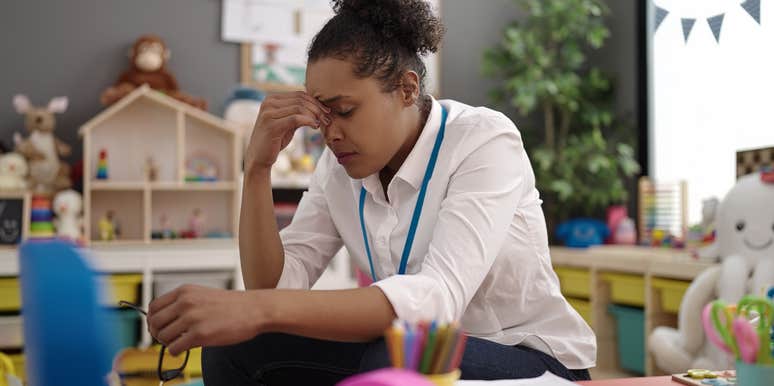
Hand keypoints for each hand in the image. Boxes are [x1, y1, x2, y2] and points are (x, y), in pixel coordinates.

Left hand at [147, 285, 266, 354]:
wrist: (254, 310)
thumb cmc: (231, 305)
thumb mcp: (202, 295)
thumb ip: (183, 303)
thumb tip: (163, 320)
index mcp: (184, 291)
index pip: (153, 307)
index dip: (153, 320)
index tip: (159, 326)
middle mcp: (185, 303)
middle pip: (155, 322)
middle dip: (158, 333)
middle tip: (168, 338)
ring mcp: (192, 318)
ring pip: (163, 337)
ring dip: (168, 343)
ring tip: (180, 342)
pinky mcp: (199, 335)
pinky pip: (174, 348)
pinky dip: (176, 352)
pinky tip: (185, 348)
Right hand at [245, 91, 330, 174]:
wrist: (260, 157)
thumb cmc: (275, 139)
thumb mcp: (287, 122)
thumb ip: (298, 112)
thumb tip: (318, 105)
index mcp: (271, 99)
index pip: (299, 94)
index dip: (315, 102)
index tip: (326, 111)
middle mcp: (268, 103)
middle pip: (300, 100)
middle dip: (317, 108)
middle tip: (327, 118)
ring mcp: (268, 113)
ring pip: (299, 108)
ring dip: (314, 115)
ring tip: (321, 124)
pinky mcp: (272, 125)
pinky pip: (296, 118)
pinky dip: (309, 121)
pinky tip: (315, 126)